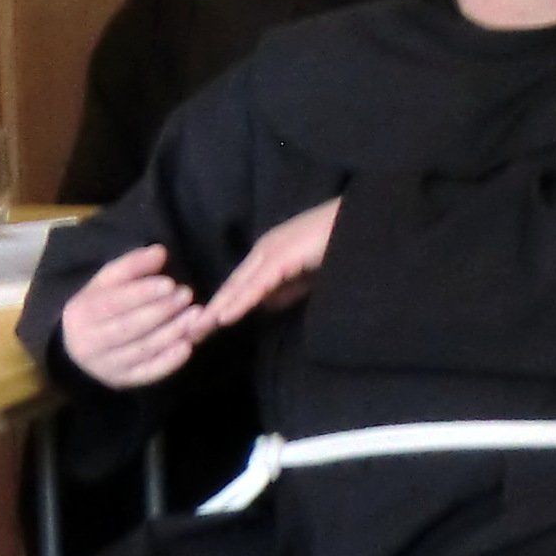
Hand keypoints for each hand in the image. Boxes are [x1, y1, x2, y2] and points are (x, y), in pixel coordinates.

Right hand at [58, 245, 208, 389]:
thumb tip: (160, 251)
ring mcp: (105, 366)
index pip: (112, 303)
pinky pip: (148, 373)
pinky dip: (169, 362)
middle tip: (188, 295)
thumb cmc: (101, 305)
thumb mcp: (109, 281)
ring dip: (172, 333)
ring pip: (142, 350)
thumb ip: (133, 265)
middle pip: (128, 328)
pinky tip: (188, 346)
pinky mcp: (122, 381)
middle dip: (161, 311)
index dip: (142, 293)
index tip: (170, 283)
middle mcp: (88, 344)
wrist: (82, 343)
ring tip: (196, 315)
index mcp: (81, 314)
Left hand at [202, 198, 341, 329]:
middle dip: (211, 311)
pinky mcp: (282, 255)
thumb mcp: (311, 274)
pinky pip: (257, 283)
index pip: (240, 284)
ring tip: (196, 331)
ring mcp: (272, 249)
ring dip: (217, 309)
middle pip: (232, 285)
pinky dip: (239, 301)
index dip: (222, 305)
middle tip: (190, 334)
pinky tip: (223, 318)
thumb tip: (265, 305)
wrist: (366, 221)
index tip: (205, 328)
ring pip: (239, 285)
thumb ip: (289, 288)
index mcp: (270, 252)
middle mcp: (265, 249)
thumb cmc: (344, 242)